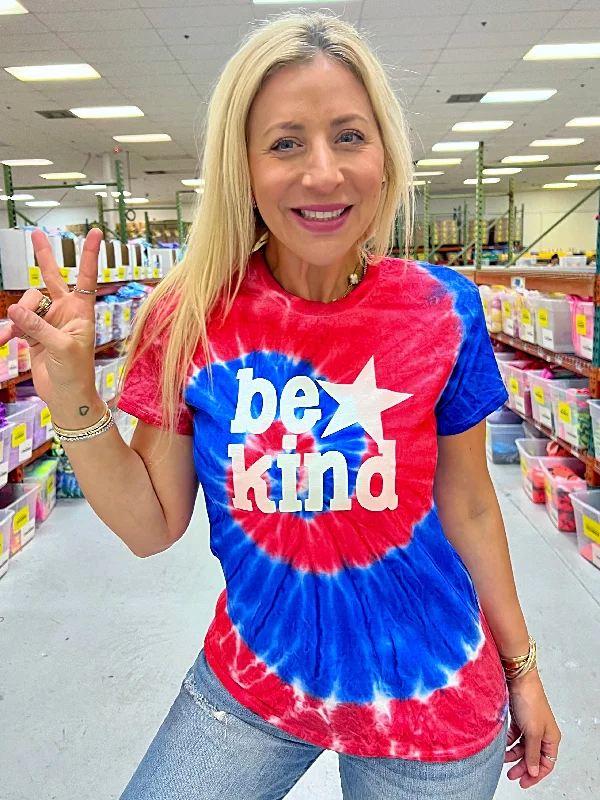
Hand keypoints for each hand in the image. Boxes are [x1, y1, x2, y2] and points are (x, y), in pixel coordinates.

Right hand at [0, 228, 102, 414]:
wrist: (66, 397)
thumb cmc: (75, 374)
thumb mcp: (60, 349)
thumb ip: (38, 327)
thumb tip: (14, 308)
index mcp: (81, 312)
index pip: (86, 277)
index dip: (90, 255)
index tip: (95, 232)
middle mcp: (65, 312)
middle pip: (51, 278)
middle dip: (43, 257)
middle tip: (35, 234)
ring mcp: (48, 322)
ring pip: (26, 303)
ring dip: (17, 317)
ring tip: (12, 335)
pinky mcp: (34, 334)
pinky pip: (16, 322)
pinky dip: (8, 330)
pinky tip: (4, 340)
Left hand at [505, 670, 560, 788]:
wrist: (518, 679)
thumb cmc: (530, 701)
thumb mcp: (532, 732)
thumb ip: (532, 753)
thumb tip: (533, 771)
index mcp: (551, 738)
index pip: (546, 763)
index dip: (535, 774)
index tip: (523, 782)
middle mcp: (543, 733)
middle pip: (534, 756)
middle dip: (523, 767)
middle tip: (511, 775)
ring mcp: (531, 725)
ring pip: (523, 747)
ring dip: (514, 755)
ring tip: (503, 760)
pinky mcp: (520, 718)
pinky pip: (515, 736)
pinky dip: (509, 742)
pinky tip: (502, 746)